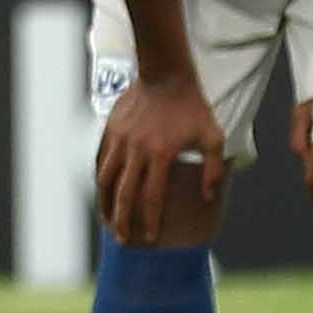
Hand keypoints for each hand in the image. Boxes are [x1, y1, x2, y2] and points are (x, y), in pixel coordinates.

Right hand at [94, 70, 225, 244]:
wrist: (166, 73)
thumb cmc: (192, 107)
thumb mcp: (213, 136)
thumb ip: (213, 170)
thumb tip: (207, 198)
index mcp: (160, 155)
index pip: (151, 197)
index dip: (149, 220)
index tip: (150, 238)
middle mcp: (136, 150)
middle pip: (124, 194)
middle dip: (122, 221)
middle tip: (122, 239)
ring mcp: (120, 139)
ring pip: (105, 179)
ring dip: (105, 203)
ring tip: (107, 220)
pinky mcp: (110, 129)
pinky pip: (100, 159)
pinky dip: (100, 178)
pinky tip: (102, 190)